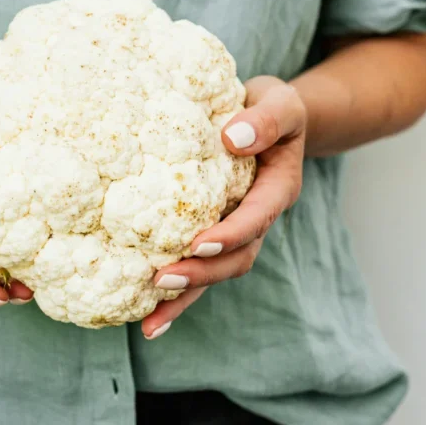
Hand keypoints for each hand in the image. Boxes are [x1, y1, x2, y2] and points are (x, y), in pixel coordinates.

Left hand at [141, 76, 305, 337]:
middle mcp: (257, 217)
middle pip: (236, 258)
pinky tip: (144, 315)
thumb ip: (266, 119)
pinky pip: (197, 265)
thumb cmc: (272, 108)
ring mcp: (235, 229)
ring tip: (149, 323)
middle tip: (161, 280)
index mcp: (276, 189)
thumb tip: (233, 138)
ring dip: (185, 297)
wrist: (269, 117)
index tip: (199, 244)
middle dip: (201, 274)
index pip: (256, 217)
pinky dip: (175, 294)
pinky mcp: (212, 231)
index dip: (231, 234)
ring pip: (215, 272)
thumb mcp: (281, 103)